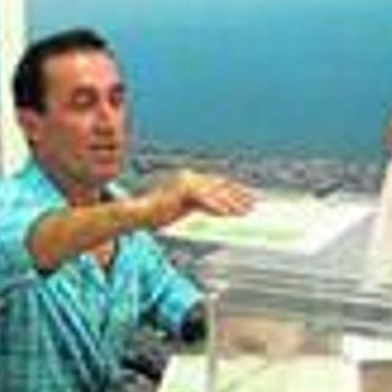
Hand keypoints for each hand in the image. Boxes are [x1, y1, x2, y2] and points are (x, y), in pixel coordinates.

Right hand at [139, 171, 253, 229]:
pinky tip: (228, 214)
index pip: (217, 183)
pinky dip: (217, 206)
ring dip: (232, 202)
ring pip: (215, 191)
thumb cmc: (157, 214)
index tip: (248, 198)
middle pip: (220, 184)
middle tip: (254, 204)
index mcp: (190, 178)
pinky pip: (205, 199)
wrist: (138, 213)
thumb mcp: (183, 208)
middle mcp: (190, 176)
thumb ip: (200, 206)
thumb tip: (219, 211)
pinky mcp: (182, 189)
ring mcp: (186, 181)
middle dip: (238, 195)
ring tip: (245, 212)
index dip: (235, 191)